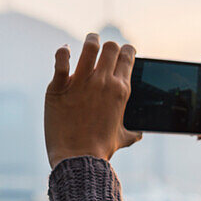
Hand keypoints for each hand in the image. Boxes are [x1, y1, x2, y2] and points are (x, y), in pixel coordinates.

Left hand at [45, 33, 143, 169]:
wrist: (78, 159)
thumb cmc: (101, 150)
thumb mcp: (123, 138)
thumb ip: (133, 132)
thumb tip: (140, 133)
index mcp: (121, 90)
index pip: (128, 56)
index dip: (126, 51)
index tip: (122, 53)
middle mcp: (103, 81)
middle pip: (111, 47)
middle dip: (109, 46)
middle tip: (103, 52)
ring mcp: (81, 82)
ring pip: (90, 46)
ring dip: (91, 41)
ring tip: (89, 43)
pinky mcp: (60, 86)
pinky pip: (62, 59)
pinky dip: (63, 52)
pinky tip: (65, 52)